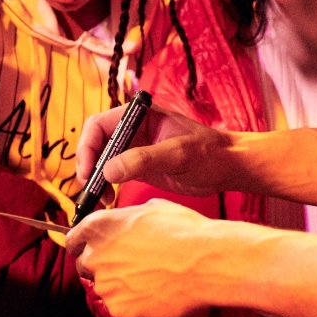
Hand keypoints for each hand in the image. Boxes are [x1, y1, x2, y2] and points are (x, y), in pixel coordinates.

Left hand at [68, 198, 223, 316]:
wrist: (205, 263)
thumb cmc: (184, 231)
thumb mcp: (151, 209)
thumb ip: (127, 218)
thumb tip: (126, 222)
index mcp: (99, 227)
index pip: (73, 240)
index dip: (83, 245)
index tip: (91, 249)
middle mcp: (95, 257)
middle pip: (85, 266)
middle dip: (102, 266)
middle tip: (128, 266)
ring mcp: (106, 286)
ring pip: (105, 288)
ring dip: (120, 286)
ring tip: (150, 280)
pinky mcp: (119, 310)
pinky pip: (121, 308)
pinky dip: (133, 305)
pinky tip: (155, 294)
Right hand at [76, 103, 238, 196]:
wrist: (228, 167)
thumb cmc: (210, 152)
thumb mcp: (179, 153)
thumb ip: (145, 159)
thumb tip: (109, 170)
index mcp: (139, 116)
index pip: (99, 125)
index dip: (87, 147)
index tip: (88, 171)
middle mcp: (132, 131)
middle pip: (96, 144)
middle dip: (88, 166)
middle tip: (91, 190)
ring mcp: (135, 149)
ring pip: (102, 162)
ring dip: (95, 180)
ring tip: (100, 200)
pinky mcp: (139, 168)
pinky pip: (113, 176)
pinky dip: (106, 188)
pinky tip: (108, 200)